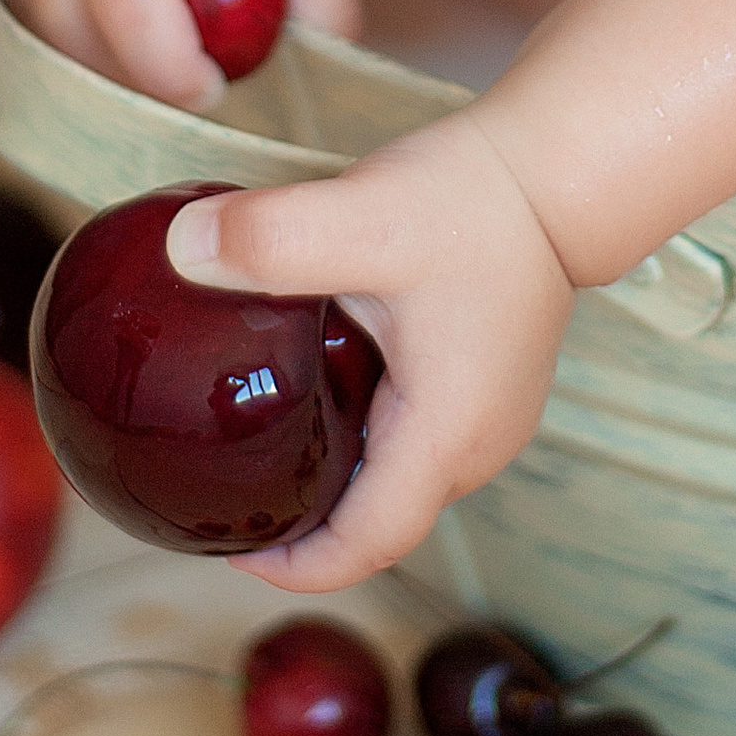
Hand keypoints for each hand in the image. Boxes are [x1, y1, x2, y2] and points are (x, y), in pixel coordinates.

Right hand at [0, 0, 361, 108]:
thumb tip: (325, 73)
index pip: (128, 3)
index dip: (170, 67)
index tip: (216, 84)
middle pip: (84, 43)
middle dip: (148, 80)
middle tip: (205, 73)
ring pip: (54, 50)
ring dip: (114, 69)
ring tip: (170, 38)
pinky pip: (36, 32)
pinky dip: (84, 46)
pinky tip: (127, 21)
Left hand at [165, 112, 577, 590]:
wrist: (555, 168)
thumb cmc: (476, 199)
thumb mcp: (363, 216)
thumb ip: (270, 236)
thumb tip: (180, 251)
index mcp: (446, 433)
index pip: (365, 547)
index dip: (292, 566)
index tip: (225, 544)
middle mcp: (476, 445)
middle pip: (377, 525)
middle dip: (301, 527)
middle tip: (224, 491)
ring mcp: (487, 420)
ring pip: (394, 482)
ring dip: (331, 480)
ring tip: (257, 446)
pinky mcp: (482, 389)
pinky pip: (410, 441)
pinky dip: (356, 437)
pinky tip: (313, 392)